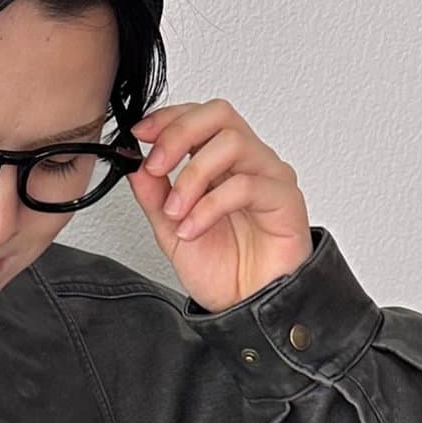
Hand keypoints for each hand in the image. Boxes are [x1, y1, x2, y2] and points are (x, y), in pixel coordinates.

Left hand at [125, 98, 312, 311]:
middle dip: (179, 134)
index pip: (200, 117)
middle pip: (219, 114)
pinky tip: (193, 229)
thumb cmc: (222, 271)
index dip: (169, 118)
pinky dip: (210, 206)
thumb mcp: (172, 232)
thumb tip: (135, 166)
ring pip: (232, 143)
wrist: (247, 308)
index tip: (139, 135)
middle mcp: (249, 162)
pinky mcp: (286, 200)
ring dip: (192, 175)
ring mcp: (270, 177)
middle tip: (155, 167)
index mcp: (222, 164)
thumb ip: (155, 198)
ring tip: (175, 212)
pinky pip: (247, 185)